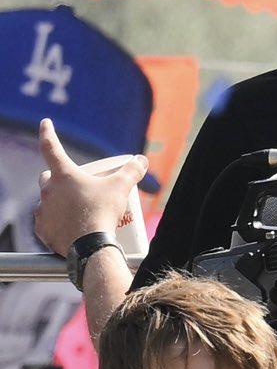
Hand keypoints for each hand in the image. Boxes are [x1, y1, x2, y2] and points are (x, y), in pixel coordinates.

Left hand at [35, 118, 144, 257]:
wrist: (91, 245)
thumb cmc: (103, 213)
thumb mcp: (120, 189)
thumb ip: (131, 172)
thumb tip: (141, 160)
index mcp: (63, 175)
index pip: (50, 146)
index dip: (47, 132)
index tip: (45, 123)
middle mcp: (49, 191)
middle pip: (47, 178)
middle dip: (56, 180)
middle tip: (72, 188)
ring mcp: (43, 211)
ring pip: (47, 202)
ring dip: (58, 204)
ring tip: (76, 213)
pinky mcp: (43, 230)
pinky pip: (46, 224)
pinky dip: (56, 225)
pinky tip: (67, 229)